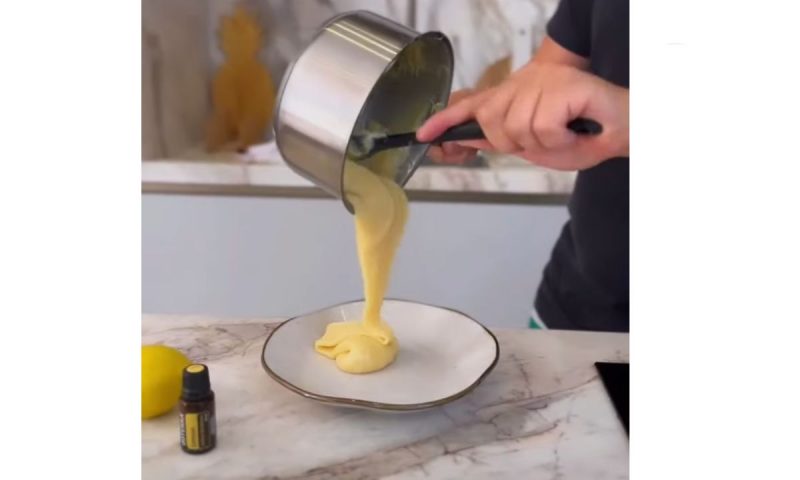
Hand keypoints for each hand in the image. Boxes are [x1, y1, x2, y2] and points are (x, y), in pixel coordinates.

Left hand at [417, 62, 628, 170]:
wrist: (627, 129)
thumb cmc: (585, 135)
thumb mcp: (535, 145)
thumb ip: (500, 139)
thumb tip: (464, 138)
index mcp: (517, 93)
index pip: (474, 103)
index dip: (446, 119)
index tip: (423, 135)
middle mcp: (527, 80)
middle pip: (491, 121)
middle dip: (515, 142)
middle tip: (550, 139)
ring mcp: (544, 79)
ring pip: (516, 127)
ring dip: (543, 144)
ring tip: (566, 135)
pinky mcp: (561, 84)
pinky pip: (541, 126)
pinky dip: (559, 140)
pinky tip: (575, 131)